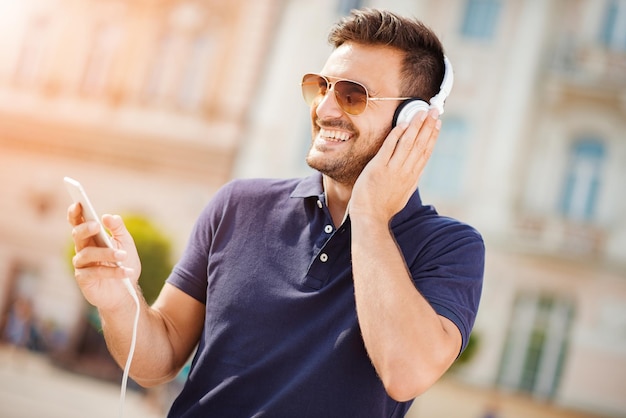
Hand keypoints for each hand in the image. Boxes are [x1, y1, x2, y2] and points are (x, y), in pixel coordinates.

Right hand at [68, 203, 141, 310]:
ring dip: (107, 253)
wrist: (127, 290)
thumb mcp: (126, 243)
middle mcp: (82, 250)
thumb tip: (108, 216)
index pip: (78, 223)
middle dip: (85, 228)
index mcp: (90, 238)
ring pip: (87, 254)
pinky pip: (96, 272)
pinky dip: (113, 271)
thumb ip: (118, 229)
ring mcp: (81, 265)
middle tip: (97, 225)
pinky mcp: (84, 280)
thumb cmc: (124, 263)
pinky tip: (127, 272)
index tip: (78, 203)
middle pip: (77, 235)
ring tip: (123, 255)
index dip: (75, 213)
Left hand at [351, 108, 440, 222]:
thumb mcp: (403, 193)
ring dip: (416, 126)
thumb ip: (410, 179)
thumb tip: (416, 169)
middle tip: (434, 110)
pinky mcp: (378, 168)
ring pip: (408, 143)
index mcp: (412, 177)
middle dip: (428, 126)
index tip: (437, 123)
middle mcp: (406, 171)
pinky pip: (389, 147)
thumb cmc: (384, 207)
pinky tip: (402, 124)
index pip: (426, 152)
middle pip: (421, 144)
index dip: (433, 136)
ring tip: (422, 112)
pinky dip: (397, 134)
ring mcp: (392, 169)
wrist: (371, 217)